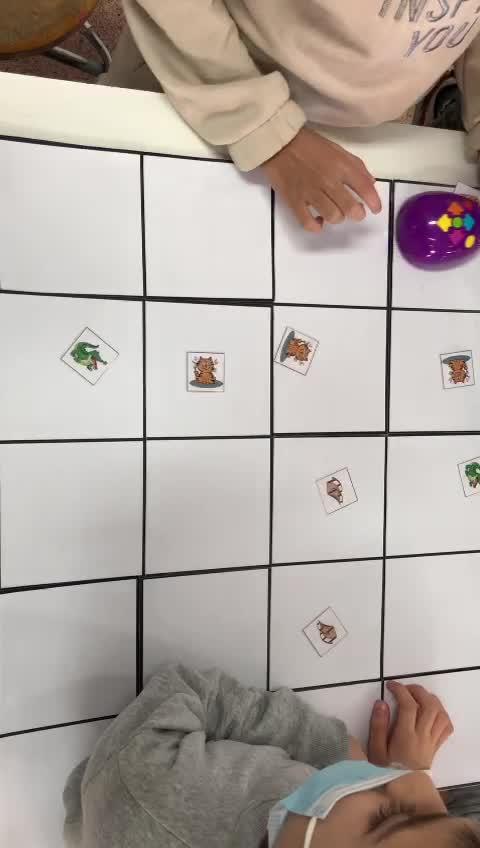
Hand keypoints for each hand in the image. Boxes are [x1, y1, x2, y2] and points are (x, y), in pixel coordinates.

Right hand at [261, 127, 381, 232]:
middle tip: (355, 212)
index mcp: (340, 165)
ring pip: (333, 216)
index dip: (373, 202)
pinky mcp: (294, 201)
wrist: (278, 143)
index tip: (376, 209)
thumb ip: (355, 166)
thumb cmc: (309, 145)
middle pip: (350, 208)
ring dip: (338, 218)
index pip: (364, 187)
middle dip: (357, 214)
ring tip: (335, 213)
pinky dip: (317, 227)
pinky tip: (319, 222)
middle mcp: (328, 180)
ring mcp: (310, 192)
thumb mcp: (337, 149)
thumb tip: (370, 183)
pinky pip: (308, 223)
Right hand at [367, 681, 453, 769]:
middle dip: (418, 691)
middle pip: (429, 706)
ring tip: (417, 696)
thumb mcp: (376, 750)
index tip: (391, 685)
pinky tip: (430, 711)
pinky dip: (441, 714)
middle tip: (405, 688)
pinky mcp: (437, 745)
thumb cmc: (386, 769)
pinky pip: (446, 726)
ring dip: (431, 699)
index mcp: (406, 736)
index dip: (401, 691)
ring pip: (440, 714)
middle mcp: (422, 736)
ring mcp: (432, 740)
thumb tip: (381, 703)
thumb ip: (378, 726)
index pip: (409, 706)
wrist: (403, 790)